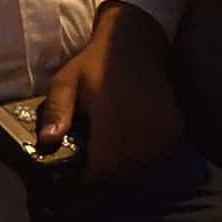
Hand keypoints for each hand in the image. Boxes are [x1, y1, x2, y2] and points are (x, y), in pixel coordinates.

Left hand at [39, 3, 181, 182]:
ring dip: (124, 170)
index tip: (79, 175)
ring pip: (141, 167)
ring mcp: (162, 128)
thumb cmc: (94, 64)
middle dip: (104, 175)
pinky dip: (142, 159)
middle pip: (122, 171)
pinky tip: (128, 148)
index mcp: (113, 116)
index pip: (104, 165)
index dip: (89, 176)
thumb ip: (57, 110)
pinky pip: (157, 156)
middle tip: (91, 169)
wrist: (134, 44)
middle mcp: (142, 126)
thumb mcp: (66, 81)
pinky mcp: (175, 127)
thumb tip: (47, 140)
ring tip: (108, 159)